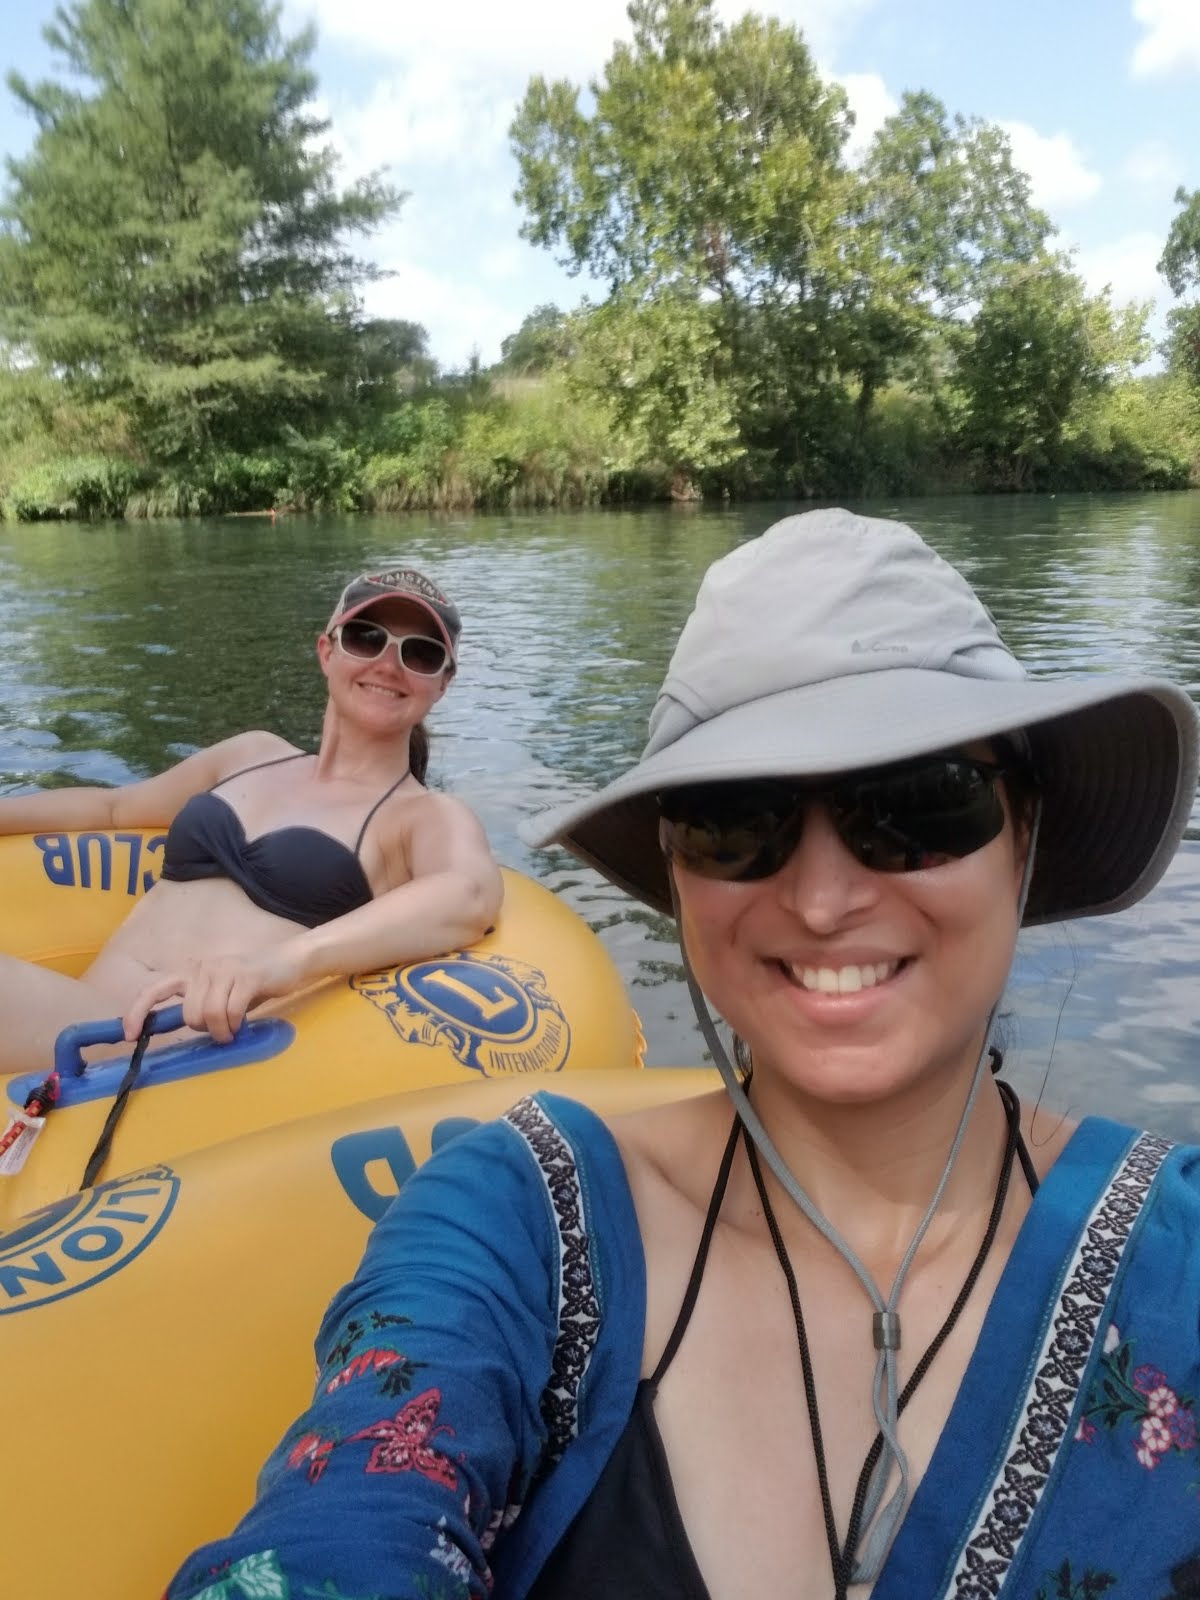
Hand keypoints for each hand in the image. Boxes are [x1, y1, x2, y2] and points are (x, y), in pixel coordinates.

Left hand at [122, 946, 305, 1044]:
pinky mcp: (246, 977)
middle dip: (205, 1030)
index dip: (138, 1011)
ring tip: (233, 1030)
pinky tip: (242, 1023)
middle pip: (189, 1014)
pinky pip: (230, 1011)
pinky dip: (235, 1024)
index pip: (155, 989)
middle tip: (222, 1030)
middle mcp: (204, 968)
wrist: (291, 961)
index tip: (130, 1035)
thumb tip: (188, 1028)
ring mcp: (224, 970)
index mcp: (193, 972)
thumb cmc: (256, 982)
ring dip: (222, 1031)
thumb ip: (202, 1004)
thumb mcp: (222, 992)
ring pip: (208, 1015)